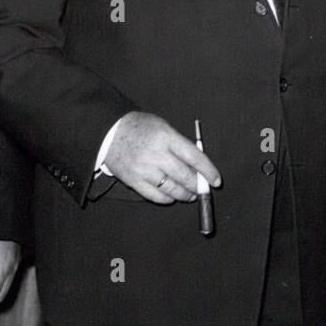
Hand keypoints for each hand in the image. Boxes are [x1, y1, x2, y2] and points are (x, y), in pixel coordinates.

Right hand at [103, 111, 220, 204]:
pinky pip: (155, 196)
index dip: (208, 171)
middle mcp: (156, 155)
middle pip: (184, 176)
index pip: (194, 157)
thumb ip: (179, 144)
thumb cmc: (139, 127)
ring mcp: (144, 170)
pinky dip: (167, 199)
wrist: (108, 131)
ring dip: (184, 194)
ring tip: (189, 195)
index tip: (216, 180)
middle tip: (202, 189)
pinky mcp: (133, 181)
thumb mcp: (163, 126)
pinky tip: (171, 196)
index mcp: (166, 137)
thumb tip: (196, 165)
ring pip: (171, 189)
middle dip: (197, 186)